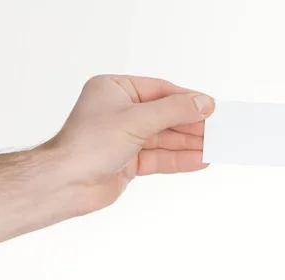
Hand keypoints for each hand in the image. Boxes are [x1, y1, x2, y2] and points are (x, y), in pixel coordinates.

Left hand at [45, 75, 214, 213]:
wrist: (64, 185)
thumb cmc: (88, 145)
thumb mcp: (137, 120)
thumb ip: (174, 111)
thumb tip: (204, 103)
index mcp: (115, 90)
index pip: (161, 91)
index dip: (188, 100)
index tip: (212, 107)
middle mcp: (120, 112)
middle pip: (165, 116)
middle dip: (192, 125)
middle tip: (219, 129)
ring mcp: (125, 138)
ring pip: (165, 139)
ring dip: (190, 144)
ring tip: (216, 147)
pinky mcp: (128, 162)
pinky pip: (160, 158)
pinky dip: (179, 159)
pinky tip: (200, 160)